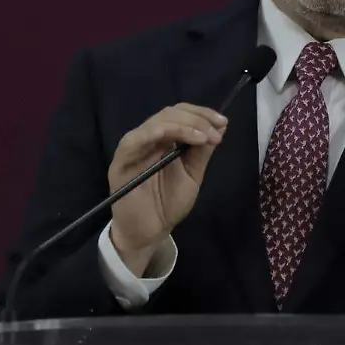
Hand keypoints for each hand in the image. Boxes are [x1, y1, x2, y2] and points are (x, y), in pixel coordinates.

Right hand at [107, 103, 227, 274]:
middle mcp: (147, 137)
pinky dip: (160, 132)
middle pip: (170, 113)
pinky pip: (137, 139)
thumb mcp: (192, 174)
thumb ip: (202, 151)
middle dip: (197, 119)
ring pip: (157, 122)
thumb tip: (220, 126)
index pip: (181, 114)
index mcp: (163, 139)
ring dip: (184, 125)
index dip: (202, 114)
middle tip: (216, 133)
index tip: (222, 123)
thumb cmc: (168, 203)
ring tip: (204, 137)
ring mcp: (133, 146)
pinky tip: (181, 138)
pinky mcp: (122, 159)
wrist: (149, 231)